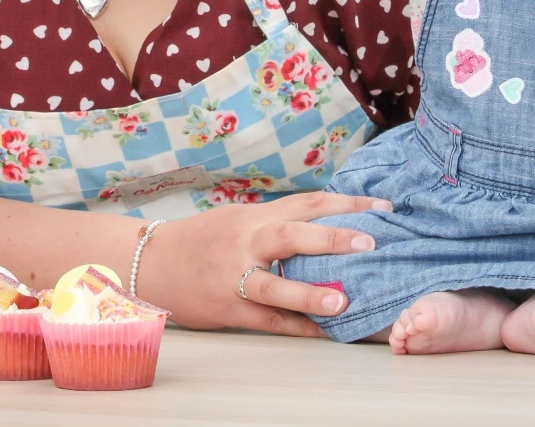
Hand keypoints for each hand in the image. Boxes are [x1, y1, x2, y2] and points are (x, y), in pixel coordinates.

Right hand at [136, 191, 390, 335]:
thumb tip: (330, 222)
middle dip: (331, 237)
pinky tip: (322, 333)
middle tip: (371, 241)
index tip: (384, 206)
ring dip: (308, 293)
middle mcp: (246, 242)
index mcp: (255, 216)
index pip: (307, 202)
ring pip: (272, 286)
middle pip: (291, 234)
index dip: (346, 203)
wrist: (151, 261)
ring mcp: (234, 277)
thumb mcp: (240, 218)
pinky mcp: (227, 308)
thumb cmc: (203, 239)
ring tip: (342, 301)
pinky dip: (294, 327)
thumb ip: (279, 220)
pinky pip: (265, 320)